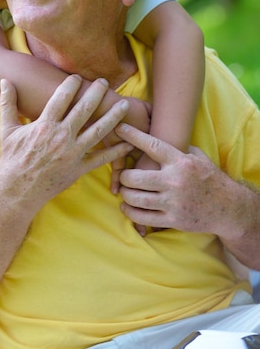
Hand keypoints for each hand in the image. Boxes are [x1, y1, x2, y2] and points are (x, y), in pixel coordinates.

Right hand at [0, 75, 133, 210]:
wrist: (17, 190)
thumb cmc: (12, 158)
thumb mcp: (7, 129)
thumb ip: (8, 103)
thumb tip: (3, 81)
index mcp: (44, 125)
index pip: (62, 97)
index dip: (71, 84)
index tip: (79, 77)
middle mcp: (61, 136)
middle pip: (84, 109)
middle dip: (97, 93)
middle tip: (105, 82)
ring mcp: (72, 153)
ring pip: (98, 131)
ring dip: (113, 116)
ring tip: (124, 104)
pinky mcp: (79, 169)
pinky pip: (102, 158)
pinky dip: (117, 150)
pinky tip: (128, 142)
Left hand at [115, 123, 231, 233]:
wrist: (228, 207)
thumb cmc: (209, 178)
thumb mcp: (198, 157)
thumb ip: (179, 147)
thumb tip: (162, 133)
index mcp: (180, 162)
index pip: (152, 146)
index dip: (134, 136)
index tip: (120, 129)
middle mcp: (175, 181)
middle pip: (136, 178)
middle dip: (124, 176)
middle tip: (123, 175)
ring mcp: (173, 202)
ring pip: (137, 199)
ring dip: (125, 194)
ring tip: (124, 190)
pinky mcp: (173, 220)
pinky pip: (143, 218)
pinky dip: (130, 212)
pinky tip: (127, 207)